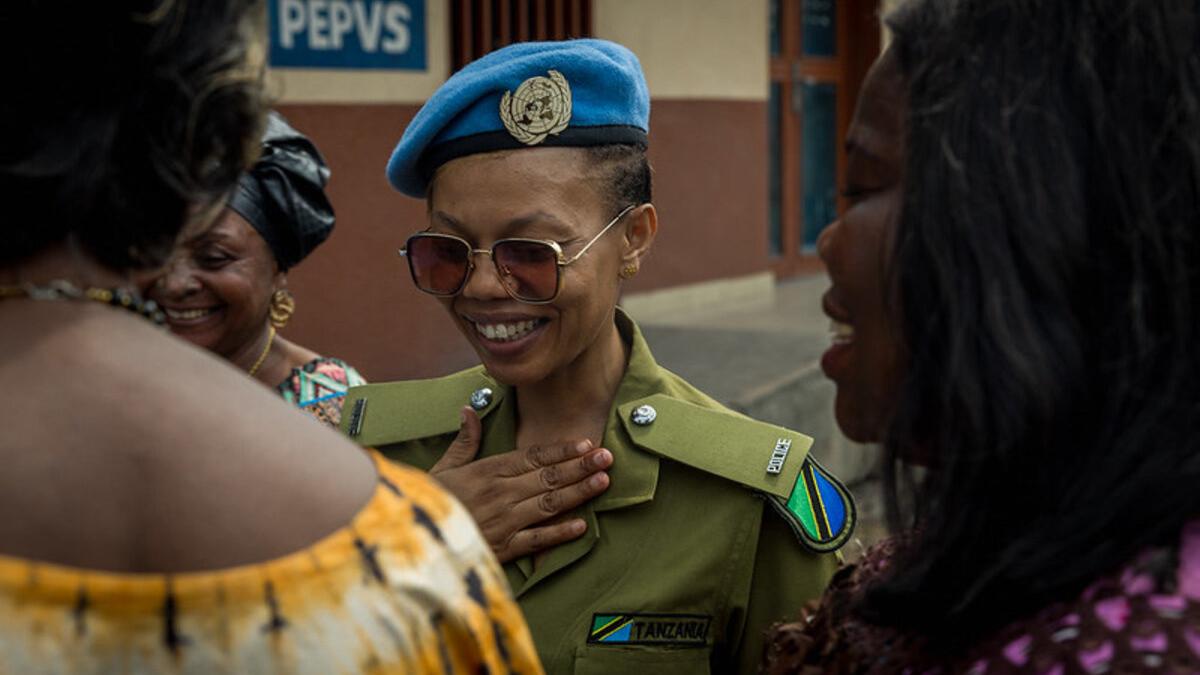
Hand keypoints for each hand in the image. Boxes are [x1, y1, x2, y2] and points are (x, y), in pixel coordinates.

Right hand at [430, 407, 612, 562]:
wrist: (410, 538)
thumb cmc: (426, 502)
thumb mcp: (443, 467)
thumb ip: (464, 441)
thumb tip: (469, 410)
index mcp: (488, 470)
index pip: (533, 456)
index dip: (562, 450)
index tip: (586, 443)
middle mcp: (501, 492)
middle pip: (549, 477)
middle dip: (581, 466)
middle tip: (607, 457)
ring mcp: (504, 520)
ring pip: (549, 504)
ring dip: (579, 492)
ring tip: (603, 482)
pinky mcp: (502, 548)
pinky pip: (537, 539)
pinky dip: (560, 533)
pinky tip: (581, 526)